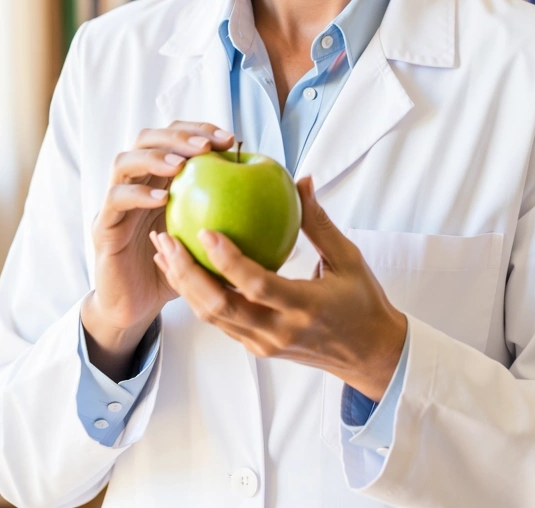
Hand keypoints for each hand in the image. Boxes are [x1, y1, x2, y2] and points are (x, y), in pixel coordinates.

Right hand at [81, 120, 233, 380]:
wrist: (138, 307)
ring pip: (125, 161)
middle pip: (148, 137)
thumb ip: (248, 209)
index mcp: (162, 177)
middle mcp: (137, 181)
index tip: (231, 139)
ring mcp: (116, 201)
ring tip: (182, 166)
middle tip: (206, 147)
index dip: (202, 131)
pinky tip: (162, 199)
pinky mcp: (103, 227)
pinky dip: (137, 195)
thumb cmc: (184, 270)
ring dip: (154, 158)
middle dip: (177, 135)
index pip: (178, 137)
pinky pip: (115, 202)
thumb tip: (298, 186)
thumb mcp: (218, 237)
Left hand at [150, 175, 406, 401]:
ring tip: (164, 250)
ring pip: (213, 317)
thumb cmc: (363, 301)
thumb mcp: (348, 258)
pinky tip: (184, 269)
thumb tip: (301, 180)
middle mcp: (279, 331)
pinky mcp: (257, 348)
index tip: (206, 230)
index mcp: (305, 307)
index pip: (257, 285)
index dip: (228, 260)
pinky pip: (220, 321)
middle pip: (220, 306)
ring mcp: (265, 344)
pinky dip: (197, 295)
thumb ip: (319, 221)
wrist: (370, 355)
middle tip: (167, 238)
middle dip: (187, 273)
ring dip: (184, 284)